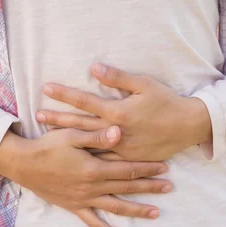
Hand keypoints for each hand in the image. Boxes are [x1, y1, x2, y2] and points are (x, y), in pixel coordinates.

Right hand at [0, 126, 172, 226]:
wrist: (23, 164)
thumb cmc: (47, 146)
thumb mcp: (71, 135)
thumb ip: (96, 136)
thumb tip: (119, 132)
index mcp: (93, 168)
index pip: (127, 169)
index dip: (147, 168)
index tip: (164, 167)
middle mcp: (91, 187)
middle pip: (126, 188)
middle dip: (149, 187)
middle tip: (169, 187)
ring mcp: (83, 199)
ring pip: (115, 207)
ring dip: (137, 210)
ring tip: (156, 213)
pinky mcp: (74, 207)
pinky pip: (93, 222)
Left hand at [36, 63, 212, 160]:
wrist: (188, 127)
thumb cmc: (166, 102)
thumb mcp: (144, 84)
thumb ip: (117, 78)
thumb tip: (94, 67)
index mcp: (118, 112)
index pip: (85, 101)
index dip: (64, 94)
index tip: (46, 88)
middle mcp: (115, 132)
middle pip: (80, 124)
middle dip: (58, 119)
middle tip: (38, 115)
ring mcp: (120, 148)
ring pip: (88, 144)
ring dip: (67, 139)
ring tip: (48, 136)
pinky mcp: (127, 159)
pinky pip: (103, 159)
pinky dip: (86, 156)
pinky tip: (73, 155)